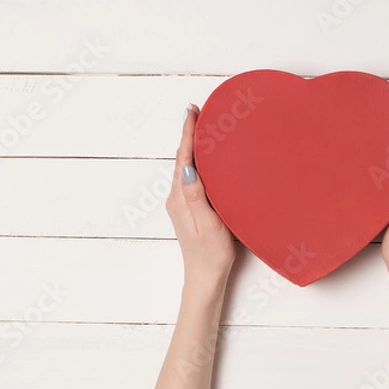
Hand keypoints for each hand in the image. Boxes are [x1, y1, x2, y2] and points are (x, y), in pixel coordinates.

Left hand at [166, 104, 236, 291]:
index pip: (183, 158)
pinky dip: (195, 162)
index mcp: (181, 198)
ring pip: (185, 168)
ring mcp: (181, 204)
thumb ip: (196, 196)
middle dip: (189, 135)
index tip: (191, 111)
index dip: (188, 133)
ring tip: (202, 129)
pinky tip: (204, 160)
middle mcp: (177, 198)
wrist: (204, 277)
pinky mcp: (188, 209)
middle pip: (181, 159)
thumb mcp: (208, 224)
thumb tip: (187, 167)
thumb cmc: (211, 254)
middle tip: (198, 112)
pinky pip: (190, 178)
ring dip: (192, 148)